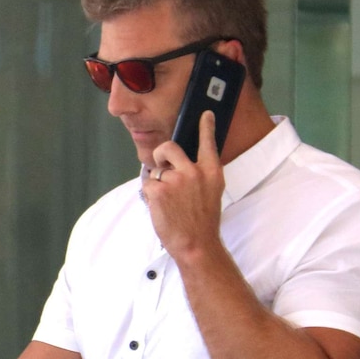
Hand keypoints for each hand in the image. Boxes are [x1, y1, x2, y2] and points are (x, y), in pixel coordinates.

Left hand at [142, 110, 225, 260]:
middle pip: (169, 147)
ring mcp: (175, 180)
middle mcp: (194, 171)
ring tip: (168, 202)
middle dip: (160, 153)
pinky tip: (161, 208)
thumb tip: (180, 165)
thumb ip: (199, 175)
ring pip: (156, 171)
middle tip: (160, 165)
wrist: (196, 244)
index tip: (205, 114)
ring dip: (157, 184)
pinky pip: (147, 185)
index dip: (205, 127)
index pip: (208, 143)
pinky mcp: (159, 190)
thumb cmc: (202, 222)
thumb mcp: (211, 193)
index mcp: (211, 172)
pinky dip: (150, 196)